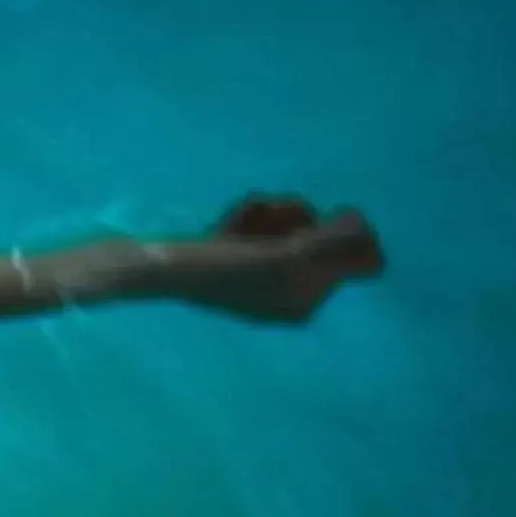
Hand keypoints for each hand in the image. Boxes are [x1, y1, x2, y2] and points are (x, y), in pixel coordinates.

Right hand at [178, 194, 385, 323]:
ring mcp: (257, 275)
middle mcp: (284, 294)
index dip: (340, 234)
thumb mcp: (289, 257)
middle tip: (275, 215)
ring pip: (287, 229)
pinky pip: (257, 230)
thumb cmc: (220, 269)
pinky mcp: (230, 258)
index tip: (321, 222)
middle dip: (299, 220)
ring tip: (250, 211)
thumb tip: (362, 225)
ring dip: (272, 213)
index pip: (348, 263)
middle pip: (317, 242)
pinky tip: (234, 215)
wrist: (153, 268)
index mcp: (302, 305)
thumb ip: (332, 242)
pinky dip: (250, 217)